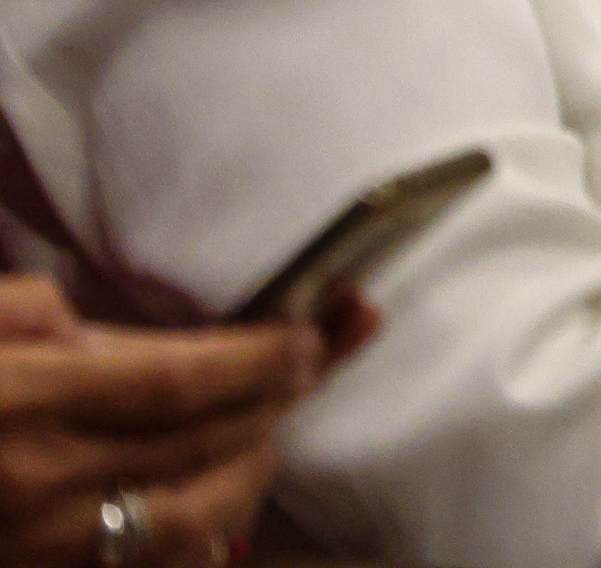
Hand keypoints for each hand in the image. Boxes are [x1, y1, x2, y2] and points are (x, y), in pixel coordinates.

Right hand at [0, 277, 324, 567]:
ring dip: (247, 471)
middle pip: (197, 445)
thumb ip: (38, 314)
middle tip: (314, 362)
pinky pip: (151, 559)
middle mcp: (40, 485)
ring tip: (268, 427)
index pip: (172, 383)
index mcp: (21, 404)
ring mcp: (43, 542)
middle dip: (270, 399)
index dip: (254, 361)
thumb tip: (104, 327)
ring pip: (190, 521)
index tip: (305, 336)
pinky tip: (220, 486)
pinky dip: (202, 525)